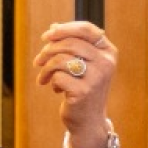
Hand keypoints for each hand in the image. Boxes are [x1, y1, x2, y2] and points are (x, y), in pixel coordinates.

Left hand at [33, 21, 116, 147]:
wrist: (89, 120)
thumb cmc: (84, 88)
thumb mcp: (83, 64)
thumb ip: (72, 44)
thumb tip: (53, 26)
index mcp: (108, 52)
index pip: (86, 29)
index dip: (64, 28)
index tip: (47, 36)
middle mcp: (106, 63)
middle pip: (70, 43)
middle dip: (49, 50)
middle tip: (39, 60)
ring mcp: (96, 78)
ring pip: (61, 59)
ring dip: (46, 68)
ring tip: (44, 76)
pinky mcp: (84, 92)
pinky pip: (58, 77)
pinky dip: (51, 82)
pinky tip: (56, 89)